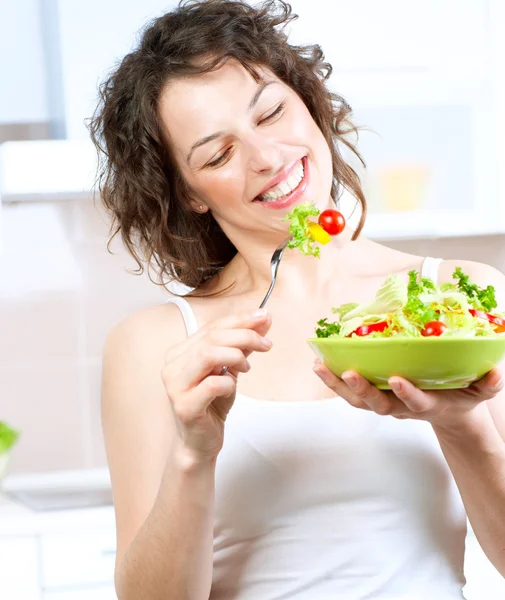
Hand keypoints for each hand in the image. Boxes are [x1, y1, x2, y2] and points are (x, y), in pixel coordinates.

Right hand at [161, 309, 271, 461]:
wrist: (200, 443)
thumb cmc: (212, 404)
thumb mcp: (230, 370)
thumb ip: (243, 345)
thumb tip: (264, 320)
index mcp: (180, 352)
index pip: (211, 327)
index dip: (240, 319)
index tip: (265, 317)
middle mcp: (172, 366)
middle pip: (211, 337)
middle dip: (244, 336)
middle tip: (266, 343)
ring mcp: (175, 386)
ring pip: (208, 354)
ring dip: (236, 356)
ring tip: (247, 367)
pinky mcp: (184, 406)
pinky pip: (212, 384)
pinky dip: (229, 382)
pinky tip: (232, 387)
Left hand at [313, 359, 503, 429]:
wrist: (448, 414)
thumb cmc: (460, 397)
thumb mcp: (479, 392)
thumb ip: (488, 384)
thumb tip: (496, 371)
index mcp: (427, 405)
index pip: (416, 402)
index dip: (407, 393)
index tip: (397, 379)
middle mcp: (401, 408)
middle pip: (378, 405)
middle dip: (362, 390)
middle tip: (348, 373)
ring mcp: (385, 405)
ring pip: (358, 401)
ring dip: (338, 385)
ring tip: (320, 366)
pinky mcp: (375, 398)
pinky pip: (351, 394)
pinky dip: (335, 381)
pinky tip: (321, 365)